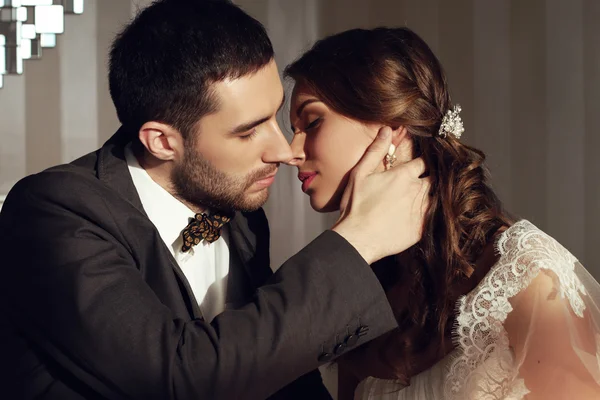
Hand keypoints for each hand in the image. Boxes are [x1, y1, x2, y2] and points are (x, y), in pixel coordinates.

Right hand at [332, 127, 429, 263]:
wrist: (358, 238)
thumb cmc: (356, 206)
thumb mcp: (360, 174)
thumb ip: (375, 151)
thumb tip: (386, 130)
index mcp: (403, 175)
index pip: (423, 162)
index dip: (421, 162)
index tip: (419, 166)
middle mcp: (416, 190)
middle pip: (433, 179)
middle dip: (429, 178)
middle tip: (421, 183)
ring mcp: (421, 210)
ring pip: (436, 197)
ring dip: (431, 196)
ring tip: (420, 200)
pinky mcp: (422, 228)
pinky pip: (433, 218)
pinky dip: (430, 215)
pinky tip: (420, 216)